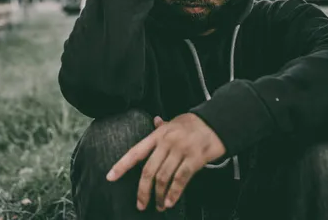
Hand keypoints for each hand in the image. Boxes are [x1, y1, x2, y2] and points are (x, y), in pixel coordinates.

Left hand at [106, 113, 225, 211]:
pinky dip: (174, 193)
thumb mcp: (175, 121)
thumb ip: (163, 126)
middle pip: (148, 170)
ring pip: (163, 177)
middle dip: (143, 190)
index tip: (110, 177)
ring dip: (159, 195)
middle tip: (141, 204)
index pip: (135, 152)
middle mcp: (167, 143)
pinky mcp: (195, 158)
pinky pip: (181, 179)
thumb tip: (155, 121)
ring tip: (159, 206)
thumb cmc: (194, 124)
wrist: (217, 121)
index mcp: (158, 135)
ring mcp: (181, 150)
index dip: (121, 165)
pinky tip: (170, 202)